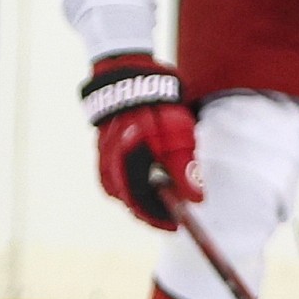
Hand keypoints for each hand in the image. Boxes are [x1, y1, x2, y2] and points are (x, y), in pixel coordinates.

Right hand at [82, 54, 198, 229]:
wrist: (129, 73)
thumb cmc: (157, 104)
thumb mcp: (179, 134)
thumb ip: (185, 168)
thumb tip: (196, 201)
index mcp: (129, 162)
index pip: (141, 203)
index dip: (159, 218)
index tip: (177, 225)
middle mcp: (111, 162)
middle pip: (128, 200)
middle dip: (149, 212)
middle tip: (172, 217)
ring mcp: (103, 154)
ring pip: (118, 190)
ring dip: (138, 199)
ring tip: (160, 202)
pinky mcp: (101, 147)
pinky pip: (110, 176)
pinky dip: (126, 185)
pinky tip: (141, 183)